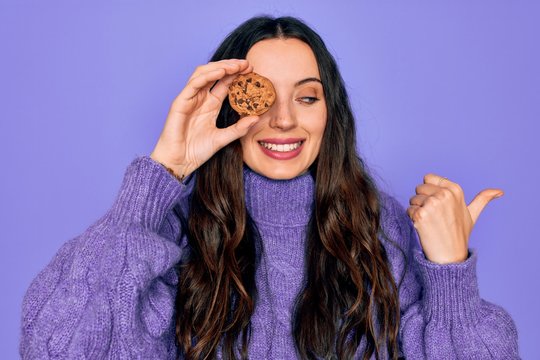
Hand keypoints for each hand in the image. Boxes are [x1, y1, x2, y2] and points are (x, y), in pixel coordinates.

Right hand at [150, 59, 259, 177]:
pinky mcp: (180, 102)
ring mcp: (190, 98)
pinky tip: (221, 72)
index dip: (237, 74)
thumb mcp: (223, 139)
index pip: (225, 83)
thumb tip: (256, 118)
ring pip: (204, 73)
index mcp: (211, 104)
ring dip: (220, 66)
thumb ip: (238, 129)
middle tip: (247, 64)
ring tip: (236, 65)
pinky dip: (207, 76)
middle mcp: (201, 98)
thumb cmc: (196, 151)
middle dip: (231, 66)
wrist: (179, 162)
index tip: (252, 70)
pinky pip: (193, 84)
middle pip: (215, 74)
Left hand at [407, 173, 503, 263]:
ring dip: (417, 210)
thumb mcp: (472, 214)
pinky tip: (424, 228)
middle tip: (435, 217)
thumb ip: (483, 199)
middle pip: (419, 188)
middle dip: (422, 201)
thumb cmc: (460, 234)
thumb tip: (500, 191)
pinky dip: (412, 219)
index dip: (429, 191)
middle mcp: (444, 194)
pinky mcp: (420, 214)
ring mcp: (432, 204)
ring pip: (412, 199)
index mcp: (455, 190)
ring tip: (431, 223)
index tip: (439, 205)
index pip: (428, 178)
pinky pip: (408, 210)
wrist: (450, 256)